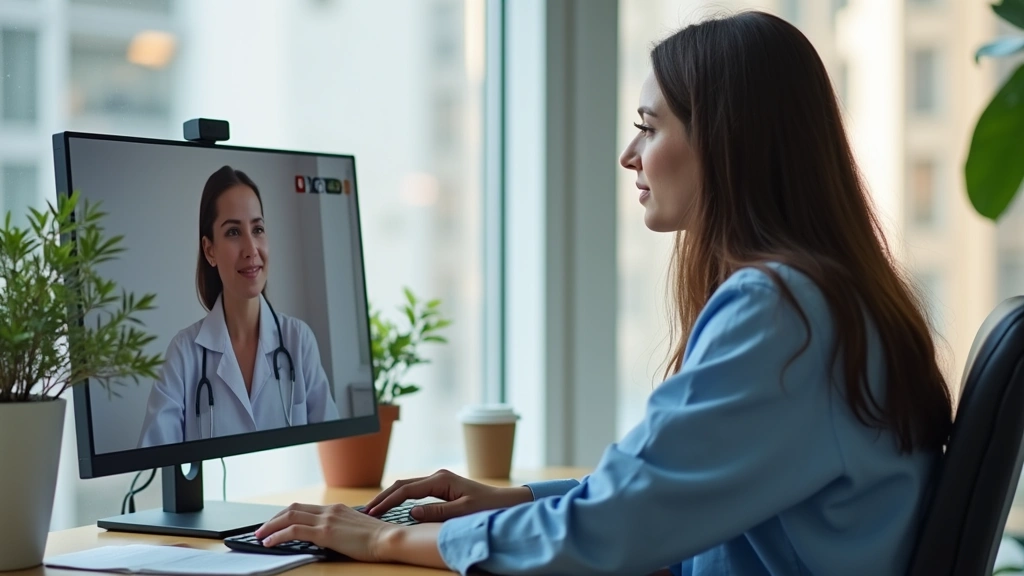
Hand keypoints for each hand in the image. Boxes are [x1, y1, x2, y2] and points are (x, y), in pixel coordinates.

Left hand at [254, 502, 399, 562]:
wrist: (388, 539)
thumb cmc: (377, 539)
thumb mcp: (355, 529)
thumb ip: (340, 528)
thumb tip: (330, 537)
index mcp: (336, 509)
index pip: (303, 508)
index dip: (285, 515)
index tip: (276, 524)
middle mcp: (329, 510)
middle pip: (292, 509)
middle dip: (273, 519)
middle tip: (262, 530)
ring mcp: (327, 519)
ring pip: (289, 517)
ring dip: (270, 527)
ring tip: (260, 536)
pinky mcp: (326, 532)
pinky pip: (294, 532)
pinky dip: (278, 536)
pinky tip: (270, 543)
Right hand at [365, 468, 533, 521]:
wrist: (505, 502)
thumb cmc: (487, 507)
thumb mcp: (463, 512)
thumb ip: (437, 512)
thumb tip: (411, 512)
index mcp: (440, 480)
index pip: (406, 490)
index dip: (388, 502)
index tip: (373, 513)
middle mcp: (437, 476)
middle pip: (402, 485)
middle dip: (383, 498)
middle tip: (366, 511)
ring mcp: (438, 480)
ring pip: (406, 487)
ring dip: (390, 497)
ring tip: (374, 509)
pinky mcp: (440, 487)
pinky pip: (414, 491)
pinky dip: (400, 498)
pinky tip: (392, 507)